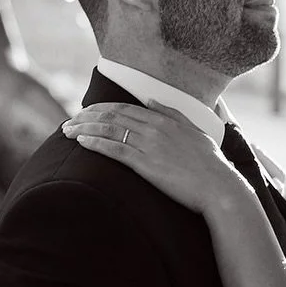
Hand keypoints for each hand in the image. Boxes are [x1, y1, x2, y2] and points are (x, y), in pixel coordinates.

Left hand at [62, 102, 251, 216]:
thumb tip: (152, 100)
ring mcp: (149, 145)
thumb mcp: (193, 131)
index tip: (85, 112)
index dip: (101, 108)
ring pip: (109, 130)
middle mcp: (154, 128)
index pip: (124, 107)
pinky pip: (115, 150)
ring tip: (67, 131)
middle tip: (69, 121)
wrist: (218, 186)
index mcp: (164, 119)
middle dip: (86, 116)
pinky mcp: (146, 164)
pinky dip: (96, 143)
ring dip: (85, 128)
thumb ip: (172, 113)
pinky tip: (82, 142)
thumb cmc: (209, 163)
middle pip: (112, 115)